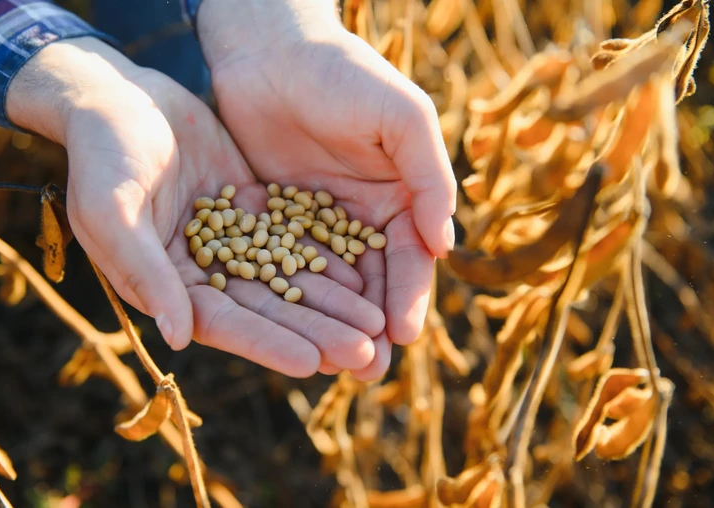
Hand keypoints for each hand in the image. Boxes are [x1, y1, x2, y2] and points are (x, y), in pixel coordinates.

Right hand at [6, 38, 384, 376]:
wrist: (118, 95)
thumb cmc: (103, 153)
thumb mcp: (113, 211)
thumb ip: (146, 272)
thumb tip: (179, 339)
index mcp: (164, 283)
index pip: (223, 323)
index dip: (268, 343)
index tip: (313, 363)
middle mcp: (201, 270)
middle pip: (267, 308)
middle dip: (315, 331)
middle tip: (365, 355)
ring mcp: (230, 239)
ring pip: (288, 276)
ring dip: (331, 302)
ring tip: (377, 324)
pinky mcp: (251, 207)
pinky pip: (294, 235)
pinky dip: (326, 254)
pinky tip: (366, 270)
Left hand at [197, 1, 457, 379]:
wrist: (269, 51)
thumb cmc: (343, 75)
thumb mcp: (401, 117)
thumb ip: (428, 177)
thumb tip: (445, 244)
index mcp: (402, 196)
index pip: (409, 257)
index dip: (409, 296)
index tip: (404, 334)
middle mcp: (362, 216)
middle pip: (371, 283)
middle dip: (372, 327)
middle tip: (369, 371)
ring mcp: (317, 222)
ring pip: (328, 285)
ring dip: (331, 325)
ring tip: (329, 366)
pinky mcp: (273, 220)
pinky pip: (281, 267)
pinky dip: (287, 299)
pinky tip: (285, 331)